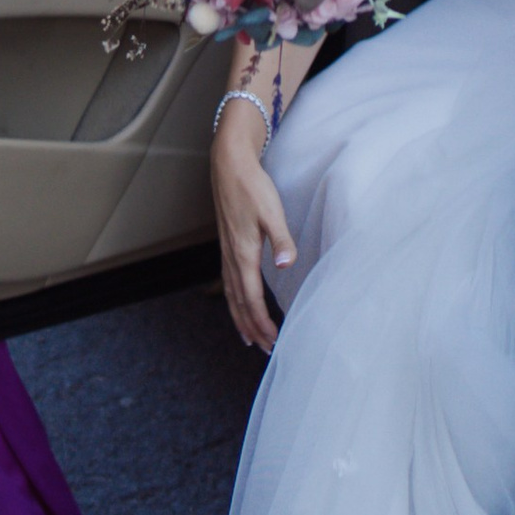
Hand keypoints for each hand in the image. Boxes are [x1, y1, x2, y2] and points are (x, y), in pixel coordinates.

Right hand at [212, 94, 295, 350]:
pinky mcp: (228, 244)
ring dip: (240, 318)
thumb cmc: (252, 186)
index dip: (262, 323)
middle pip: (239, 303)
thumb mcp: (272, 211)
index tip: (274, 342)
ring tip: (249, 338)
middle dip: (252, 328)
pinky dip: (234, 301)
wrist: (229, 164)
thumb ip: (281, 240)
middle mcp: (232, 257)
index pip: (251, 299)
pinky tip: (240, 303)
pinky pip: (229, 282)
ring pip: (231, 295)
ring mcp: (227, 252)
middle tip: (266, 350)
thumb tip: (286, 264)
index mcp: (243, 254)